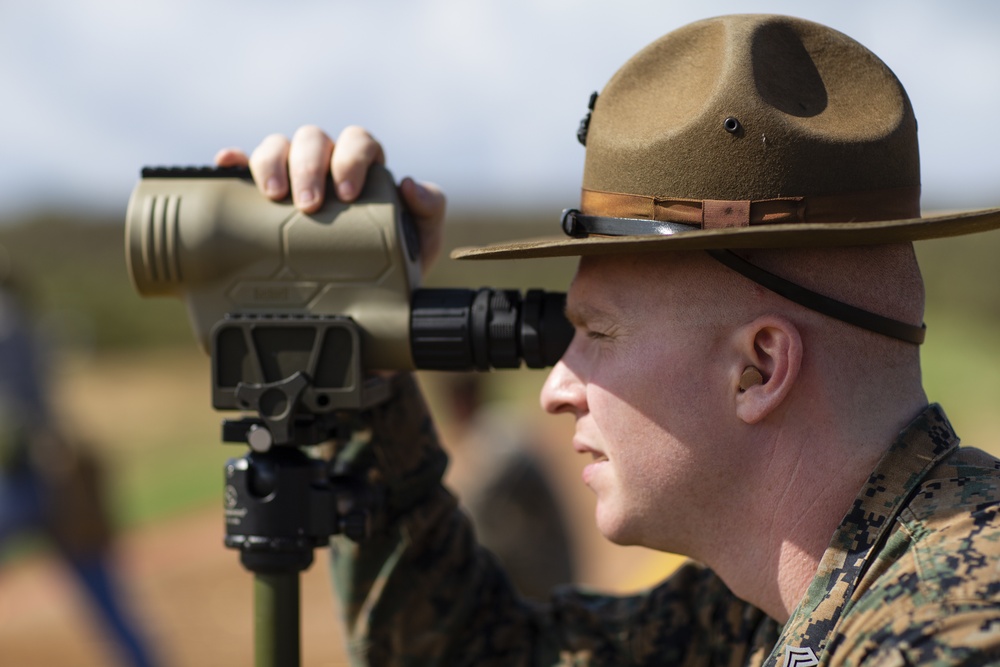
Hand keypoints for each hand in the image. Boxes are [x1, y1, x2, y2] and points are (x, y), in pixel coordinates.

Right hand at [215, 125, 445, 271]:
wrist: (366, 298)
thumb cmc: (397, 260)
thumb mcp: (421, 237)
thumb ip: (429, 209)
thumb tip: (410, 184)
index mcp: (364, 165)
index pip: (356, 142)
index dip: (351, 159)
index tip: (348, 194)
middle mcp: (327, 163)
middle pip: (312, 139)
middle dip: (308, 166)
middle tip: (309, 206)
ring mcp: (292, 176)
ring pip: (277, 146)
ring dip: (271, 162)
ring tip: (272, 195)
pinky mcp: (263, 195)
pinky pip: (243, 167)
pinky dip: (233, 163)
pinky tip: (225, 166)